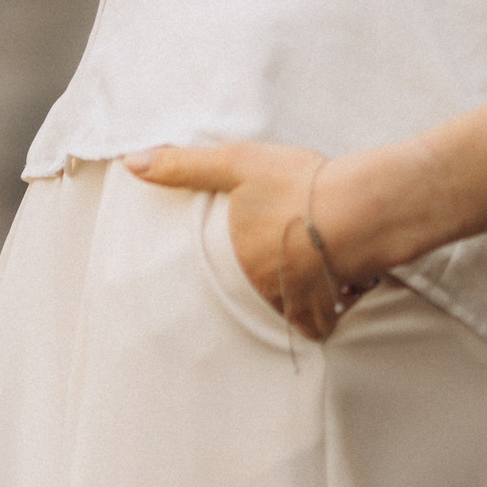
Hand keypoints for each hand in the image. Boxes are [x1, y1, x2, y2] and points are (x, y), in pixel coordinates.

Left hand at [127, 136, 370, 341]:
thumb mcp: (234, 164)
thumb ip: (183, 166)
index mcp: (237, 257)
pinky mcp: (329, 305)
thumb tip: (129, 163)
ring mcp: (295, 300)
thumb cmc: (294, 185)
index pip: (226, 269)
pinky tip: (329, 301)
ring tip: (300, 280)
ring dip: (292, 299)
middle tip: (272, 266)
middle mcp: (262, 287)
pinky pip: (318, 323)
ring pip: (287, 308)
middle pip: (257, 289)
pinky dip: (321, 317)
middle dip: (264, 281)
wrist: (357, 208)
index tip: (243, 255)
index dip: (236, 260)